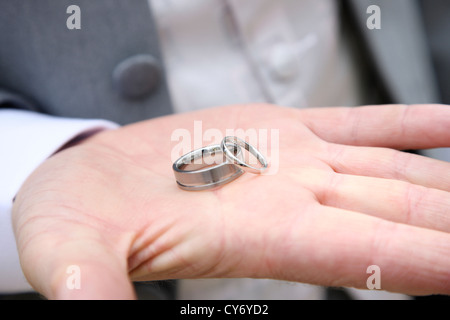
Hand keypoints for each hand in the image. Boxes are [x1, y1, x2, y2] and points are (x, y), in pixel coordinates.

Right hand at [12, 104, 449, 298]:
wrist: (79, 185)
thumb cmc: (71, 224)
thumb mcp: (69, 257)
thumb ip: (93, 289)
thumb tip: (92, 315)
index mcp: (250, 234)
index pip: (365, 255)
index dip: (433, 262)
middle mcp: (286, 199)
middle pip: (401, 212)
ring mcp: (289, 160)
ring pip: (391, 169)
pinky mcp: (276, 128)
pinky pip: (360, 126)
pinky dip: (410, 124)